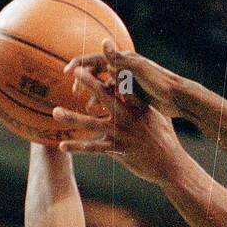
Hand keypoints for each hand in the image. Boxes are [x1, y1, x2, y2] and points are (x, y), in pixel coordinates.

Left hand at [53, 59, 182, 182]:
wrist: (172, 165)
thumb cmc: (166, 140)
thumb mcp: (158, 116)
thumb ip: (144, 102)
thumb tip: (137, 90)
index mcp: (137, 106)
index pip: (120, 83)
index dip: (107, 72)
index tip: (95, 61)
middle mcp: (128, 117)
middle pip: (105, 96)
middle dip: (89, 82)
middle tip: (74, 71)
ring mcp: (122, 134)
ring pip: (92, 123)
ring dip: (73, 117)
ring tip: (55, 111)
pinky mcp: (118, 150)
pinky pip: (93, 148)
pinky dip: (77, 147)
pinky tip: (62, 146)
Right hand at [66, 42, 186, 118]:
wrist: (179, 98)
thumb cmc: (160, 82)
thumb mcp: (138, 69)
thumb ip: (120, 58)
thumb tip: (103, 42)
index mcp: (122, 60)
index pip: (95, 59)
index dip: (79, 65)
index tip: (67, 74)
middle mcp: (124, 69)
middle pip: (98, 73)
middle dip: (85, 83)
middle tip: (76, 94)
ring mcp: (129, 83)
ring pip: (106, 89)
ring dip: (95, 98)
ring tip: (88, 110)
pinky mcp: (135, 96)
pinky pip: (115, 100)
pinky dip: (107, 107)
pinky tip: (102, 118)